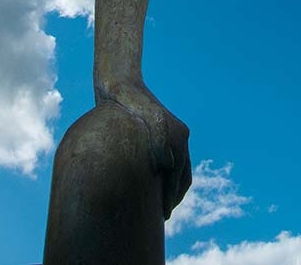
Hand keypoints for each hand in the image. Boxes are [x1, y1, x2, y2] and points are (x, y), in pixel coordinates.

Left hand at [96, 77, 191, 218]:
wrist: (118, 84)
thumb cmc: (125, 100)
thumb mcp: (141, 116)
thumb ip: (158, 139)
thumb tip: (167, 164)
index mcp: (178, 134)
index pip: (179, 174)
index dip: (171, 195)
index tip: (162, 213)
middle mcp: (179, 136)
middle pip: (183, 175)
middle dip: (174, 196)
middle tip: (161, 216)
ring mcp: (172, 135)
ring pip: (178, 170)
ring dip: (172, 190)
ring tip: (160, 208)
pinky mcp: (161, 134)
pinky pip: (169, 161)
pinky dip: (166, 178)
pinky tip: (152, 188)